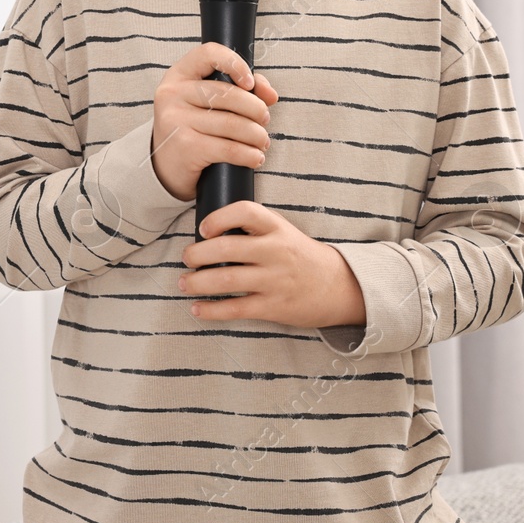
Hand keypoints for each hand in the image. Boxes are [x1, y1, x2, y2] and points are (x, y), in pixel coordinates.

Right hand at [150, 42, 278, 201]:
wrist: (165, 166)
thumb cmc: (193, 128)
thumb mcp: (207, 102)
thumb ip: (240, 89)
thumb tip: (270, 95)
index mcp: (179, 75)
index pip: (208, 53)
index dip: (235, 64)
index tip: (250, 83)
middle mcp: (173, 94)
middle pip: (228, 93)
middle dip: (257, 109)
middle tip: (264, 120)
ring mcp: (176, 120)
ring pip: (233, 123)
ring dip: (257, 135)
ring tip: (262, 141)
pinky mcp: (186, 146)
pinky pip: (229, 148)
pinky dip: (250, 155)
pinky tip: (255, 157)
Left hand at [177, 200, 365, 329]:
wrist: (339, 286)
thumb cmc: (300, 255)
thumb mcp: (283, 231)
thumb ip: (253, 227)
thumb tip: (208, 230)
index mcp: (277, 228)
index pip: (246, 211)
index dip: (219, 217)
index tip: (202, 228)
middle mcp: (276, 251)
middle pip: (227, 248)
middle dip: (197, 254)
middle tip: (186, 258)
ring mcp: (274, 280)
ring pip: (227, 280)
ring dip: (197, 282)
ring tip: (184, 283)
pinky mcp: (273, 307)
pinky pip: (236, 308)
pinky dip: (212, 310)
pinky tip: (197, 309)